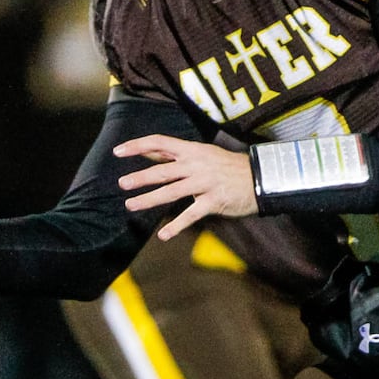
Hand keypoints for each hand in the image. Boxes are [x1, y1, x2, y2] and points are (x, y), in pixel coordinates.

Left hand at [113, 134, 257, 239]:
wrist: (260, 177)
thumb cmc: (226, 166)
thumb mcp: (201, 154)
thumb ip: (174, 155)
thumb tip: (147, 151)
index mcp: (192, 150)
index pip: (160, 142)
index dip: (138, 146)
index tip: (118, 151)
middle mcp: (196, 164)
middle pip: (163, 170)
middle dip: (141, 177)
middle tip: (122, 184)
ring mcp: (205, 183)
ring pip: (172, 191)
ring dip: (150, 199)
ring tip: (131, 205)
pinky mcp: (214, 201)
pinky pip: (191, 215)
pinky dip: (176, 226)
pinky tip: (163, 236)